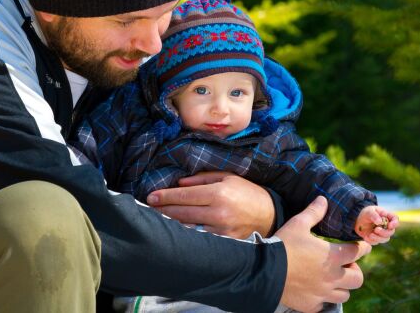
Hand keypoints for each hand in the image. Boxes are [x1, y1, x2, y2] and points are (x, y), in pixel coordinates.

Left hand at [146, 172, 274, 237]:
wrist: (270, 215)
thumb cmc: (248, 192)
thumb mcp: (228, 177)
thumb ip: (203, 178)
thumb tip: (180, 183)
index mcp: (219, 193)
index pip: (185, 195)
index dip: (166, 196)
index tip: (151, 197)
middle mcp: (218, 212)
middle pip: (182, 212)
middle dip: (164, 209)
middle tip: (150, 206)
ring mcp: (221, 229)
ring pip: (187, 226)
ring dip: (171, 221)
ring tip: (158, 217)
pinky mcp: (223, 241)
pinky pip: (199, 236)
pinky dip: (186, 232)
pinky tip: (176, 229)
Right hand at [276, 196, 370, 312]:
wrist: (264, 270)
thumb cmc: (284, 245)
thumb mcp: (298, 224)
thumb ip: (314, 212)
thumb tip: (323, 199)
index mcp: (333, 256)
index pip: (358, 252)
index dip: (363, 247)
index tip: (362, 246)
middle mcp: (332, 277)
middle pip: (358, 279)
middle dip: (355, 270)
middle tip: (345, 264)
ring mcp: (323, 293)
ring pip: (345, 294)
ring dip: (342, 286)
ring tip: (331, 277)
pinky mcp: (311, 305)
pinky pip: (325, 304)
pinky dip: (324, 298)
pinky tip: (315, 289)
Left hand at [354, 205, 398, 244]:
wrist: (357, 220)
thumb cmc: (366, 213)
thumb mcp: (369, 211)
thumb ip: (374, 215)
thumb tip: (380, 222)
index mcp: (387, 216)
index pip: (395, 219)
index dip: (395, 223)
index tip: (390, 226)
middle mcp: (386, 226)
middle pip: (391, 232)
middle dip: (384, 232)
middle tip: (376, 229)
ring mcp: (382, 233)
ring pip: (385, 239)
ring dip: (378, 238)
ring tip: (370, 234)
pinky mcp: (376, 239)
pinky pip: (376, 242)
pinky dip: (371, 241)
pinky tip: (366, 237)